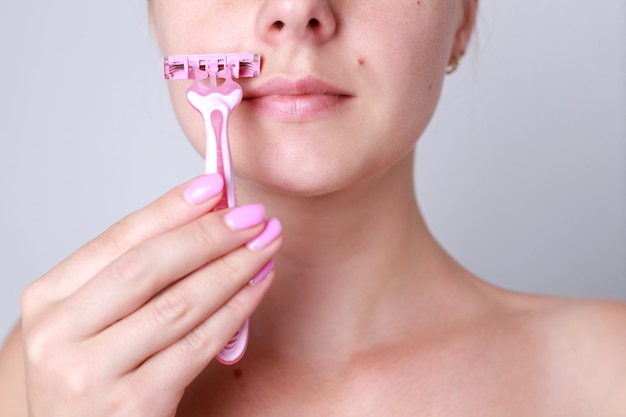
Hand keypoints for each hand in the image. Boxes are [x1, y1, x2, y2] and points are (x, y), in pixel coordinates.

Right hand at [20, 174, 280, 416]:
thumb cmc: (96, 374)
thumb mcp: (97, 319)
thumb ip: (137, 274)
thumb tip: (204, 216)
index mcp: (48, 300)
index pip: (118, 240)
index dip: (170, 209)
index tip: (213, 185)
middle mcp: (58, 334)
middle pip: (147, 267)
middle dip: (208, 235)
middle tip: (253, 214)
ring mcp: (90, 373)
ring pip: (179, 304)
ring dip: (232, 268)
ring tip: (265, 245)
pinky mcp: (131, 405)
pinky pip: (197, 344)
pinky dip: (235, 310)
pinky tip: (257, 286)